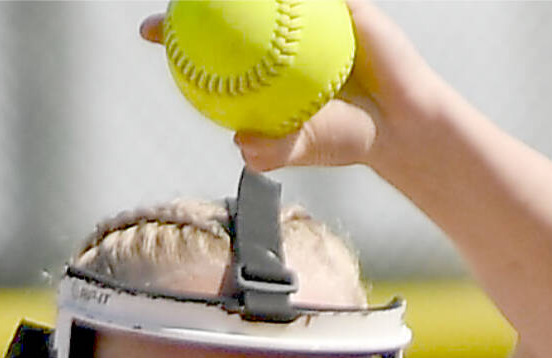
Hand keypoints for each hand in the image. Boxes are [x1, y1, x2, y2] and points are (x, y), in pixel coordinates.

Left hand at [140, 0, 431, 171]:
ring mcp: (309, 22)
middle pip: (232, 13)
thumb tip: (243, 146)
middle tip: (174, 5)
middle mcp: (279, 42)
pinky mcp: (342, 6)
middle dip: (196, 4)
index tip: (150, 33)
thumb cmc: (349, 139)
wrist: (400, 123)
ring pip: (273, 1)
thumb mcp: (306, 148)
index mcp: (261, 72)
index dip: (177, 37)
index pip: (211, 49)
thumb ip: (274, 149)